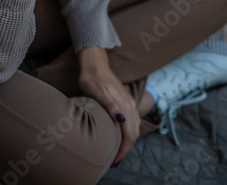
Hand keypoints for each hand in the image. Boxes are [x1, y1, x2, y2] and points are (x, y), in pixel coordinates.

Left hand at [77, 47, 139, 166]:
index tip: (114, 160)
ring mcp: (129, 103)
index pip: (129, 134)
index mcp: (125, 106)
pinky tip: (119, 136)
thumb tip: (122, 119)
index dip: (123, 149)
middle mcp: (131, 106)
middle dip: (126, 149)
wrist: (95, 64)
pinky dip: (128, 132)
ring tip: (117, 152)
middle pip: (133, 133)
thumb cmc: (93, 78)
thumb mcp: (98, 91)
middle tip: (114, 161)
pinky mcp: (126, 101)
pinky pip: (131, 121)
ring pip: (134, 128)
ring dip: (127, 142)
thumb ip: (110, 105)